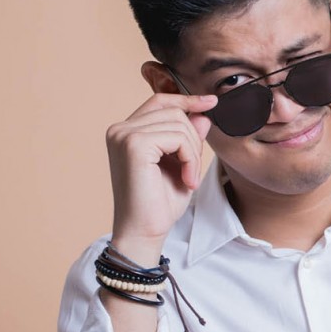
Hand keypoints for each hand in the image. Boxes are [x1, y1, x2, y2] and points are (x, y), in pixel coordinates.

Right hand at [106, 93, 217, 262]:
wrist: (144, 232)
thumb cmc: (159, 203)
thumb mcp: (181, 164)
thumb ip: (188, 138)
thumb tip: (202, 114)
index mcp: (126, 132)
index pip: (159, 102)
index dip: (186, 99)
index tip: (210, 102)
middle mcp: (120, 129)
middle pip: (174, 112)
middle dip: (193, 140)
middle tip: (192, 170)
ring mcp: (124, 135)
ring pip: (179, 123)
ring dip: (193, 153)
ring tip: (188, 178)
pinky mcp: (134, 145)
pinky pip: (178, 138)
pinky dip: (190, 159)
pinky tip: (186, 180)